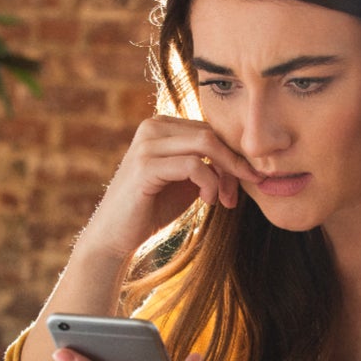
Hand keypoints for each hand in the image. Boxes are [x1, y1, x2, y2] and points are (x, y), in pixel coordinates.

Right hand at [77, 116, 262, 261]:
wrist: (116, 235)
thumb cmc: (153, 208)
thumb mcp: (188, 181)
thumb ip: (209, 164)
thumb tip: (244, 158)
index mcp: (162, 125)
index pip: (210, 129)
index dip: (232, 155)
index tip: (245, 182)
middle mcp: (152, 126)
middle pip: (211, 133)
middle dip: (233, 163)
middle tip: (238, 194)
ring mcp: (147, 144)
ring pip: (206, 144)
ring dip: (224, 174)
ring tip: (223, 200)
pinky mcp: (145, 166)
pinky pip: (193, 165)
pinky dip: (209, 183)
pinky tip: (208, 202)